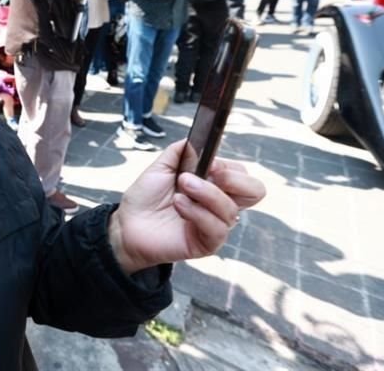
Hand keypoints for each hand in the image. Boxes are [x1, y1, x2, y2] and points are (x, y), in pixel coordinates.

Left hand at [108, 140, 265, 273]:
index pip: (243, 173)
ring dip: (206, 192)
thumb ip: (181, 151)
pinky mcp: (207, 243)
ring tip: (181, 187)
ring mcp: (216, 224)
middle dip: (236, 179)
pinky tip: (179, 204)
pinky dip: (197, 212)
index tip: (209, 162)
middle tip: (210, 173)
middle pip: (255, 191)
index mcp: (215, 184)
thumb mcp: (162, 167)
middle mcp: (220, 204)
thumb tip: (196, 139)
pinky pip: (216, 228)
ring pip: (231, 209)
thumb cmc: (146, 197)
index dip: (231, 167)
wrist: (127, 223)